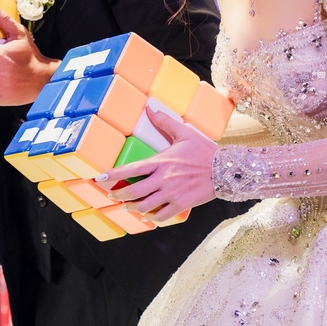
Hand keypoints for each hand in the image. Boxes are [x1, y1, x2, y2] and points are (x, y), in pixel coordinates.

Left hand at [98, 107, 218, 221]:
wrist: (226, 169)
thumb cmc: (205, 151)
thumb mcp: (184, 133)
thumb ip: (164, 122)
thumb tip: (150, 107)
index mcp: (161, 162)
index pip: (131, 170)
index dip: (113, 176)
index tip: (100, 179)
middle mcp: (163, 179)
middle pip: (133, 192)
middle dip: (119, 195)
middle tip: (112, 195)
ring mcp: (172, 193)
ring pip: (144, 206)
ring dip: (132, 208)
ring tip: (128, 207)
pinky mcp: (182, 204)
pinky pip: (161, 216)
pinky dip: (151, 218)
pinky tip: (147, 216)